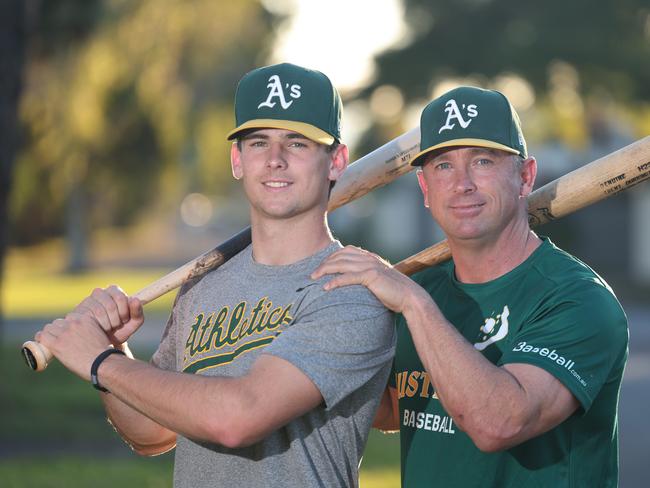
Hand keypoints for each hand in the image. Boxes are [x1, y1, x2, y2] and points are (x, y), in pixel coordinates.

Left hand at [35, 312, 111, 379]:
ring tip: (49, 341)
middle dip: (57, 330)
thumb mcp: (99, 335)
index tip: (66, 332)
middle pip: (58, 322)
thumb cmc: (104, 353)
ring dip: (49, 334)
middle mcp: (74, 323)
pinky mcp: (57, 343)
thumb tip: (82, 338)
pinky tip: (40, 341)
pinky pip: (43, 336)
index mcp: (85, 319)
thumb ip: (89, 331)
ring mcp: (65, 332)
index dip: (67, 325)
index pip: (69, 317)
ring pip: (49, 328)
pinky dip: (40, 338)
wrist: (103, 363)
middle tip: (57, 339)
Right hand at [73, 286, 143, 345]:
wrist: (100, 342)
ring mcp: (87, 301)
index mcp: (114, 291)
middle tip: (116, 326)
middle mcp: (99, 292)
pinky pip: (89, 318)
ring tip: (108, 328)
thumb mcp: (132, 324)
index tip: (125, 320)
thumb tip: (135, 300)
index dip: (124, 312)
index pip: (121, 298)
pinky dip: (98, 327)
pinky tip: (98, 330)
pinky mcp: (77, 311)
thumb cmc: (118, 331)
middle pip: (111, 305)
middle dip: (116, 319)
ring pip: (100, 312)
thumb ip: (137, 312)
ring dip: (108, 324)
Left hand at [311, 245, 428, 313]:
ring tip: (314, 278)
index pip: (345, 251)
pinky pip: (348, 277)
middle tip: (312, 275)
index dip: (330, 257)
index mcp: (370, 257)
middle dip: (324, 264)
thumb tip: (352, 280)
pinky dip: (335, 281)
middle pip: (340, 256)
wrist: (410, 297)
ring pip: (341, 264)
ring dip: (325, 271)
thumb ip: (366, 275)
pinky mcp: (371, 277)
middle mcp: (369, 258)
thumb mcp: (378, 279)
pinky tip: (326, 287)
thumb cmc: (393, 292)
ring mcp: (370, 266)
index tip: (320, 266)